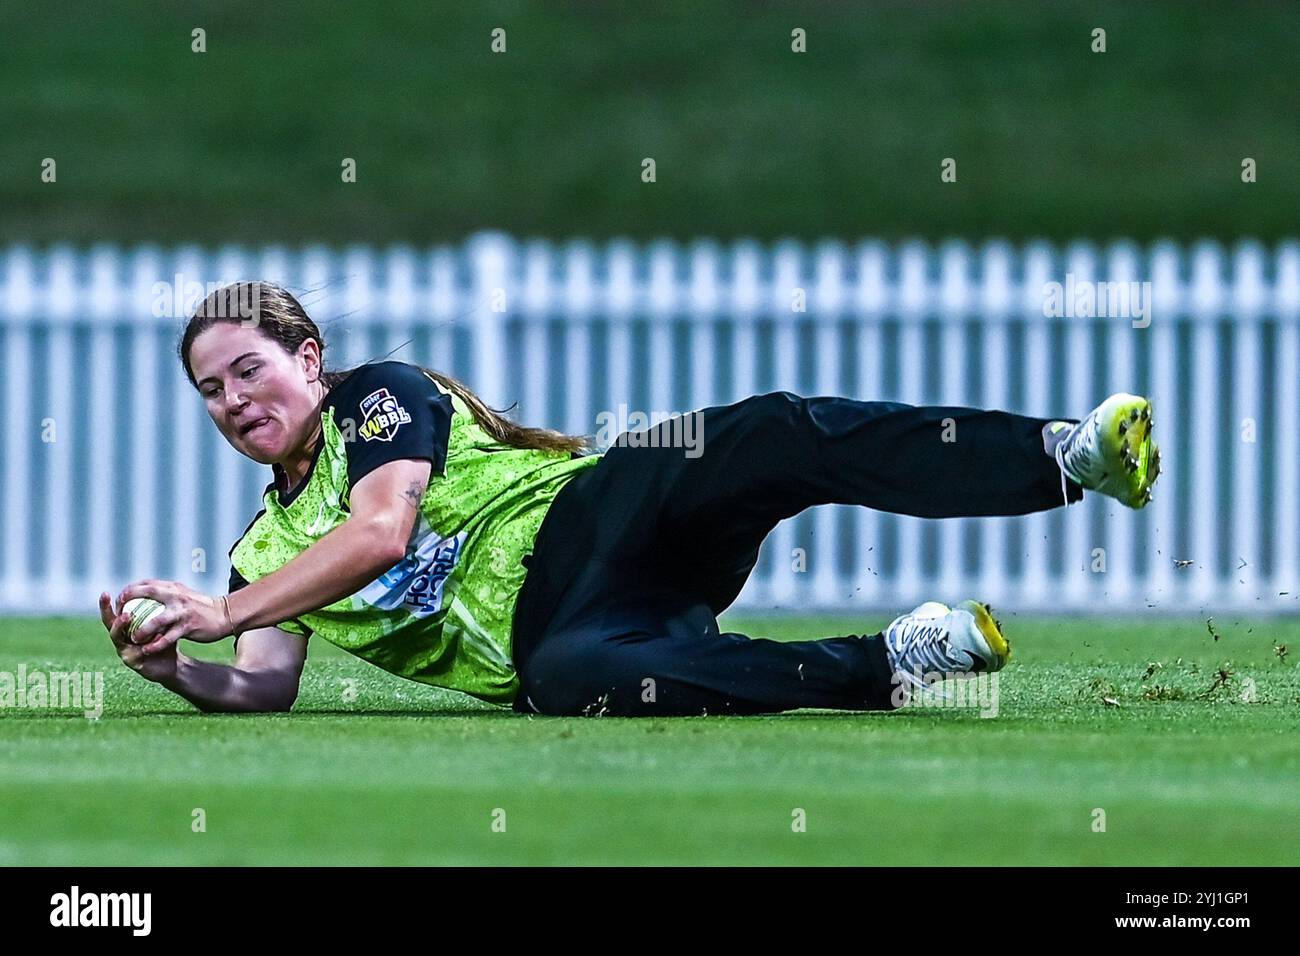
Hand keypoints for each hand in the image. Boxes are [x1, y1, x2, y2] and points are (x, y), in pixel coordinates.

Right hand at [99, 590, 178, 682]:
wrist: (172, 663)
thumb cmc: (165, 639)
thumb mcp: (161, 621)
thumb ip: (156, 608)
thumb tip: (157, 585)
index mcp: (125, 628)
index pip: (114, 612)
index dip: (108, 603)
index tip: (105, 592)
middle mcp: (120, 638)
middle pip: (109, 623)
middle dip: (105, 610)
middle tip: (106, 597)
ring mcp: (124, 651)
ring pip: (117, 637)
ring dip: (120, 625)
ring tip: (126, 615)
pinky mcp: (133, 662)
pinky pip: (136, 651)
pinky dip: (142, 642)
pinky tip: (151, 636)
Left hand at [113, 580, 234, 654]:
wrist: (225, 615)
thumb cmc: (202, 607)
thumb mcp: (183, 596)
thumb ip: (167, 595)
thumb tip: (147, 595)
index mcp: (173, 588)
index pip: (146, 584)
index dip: (130, 590)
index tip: (120, 599)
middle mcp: (176, 596)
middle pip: (147, 594)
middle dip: (129, 602)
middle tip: (120, 615)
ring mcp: (182, 612)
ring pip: (156, 621)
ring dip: (141, 630)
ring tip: (132, 638)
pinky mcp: (188, 626)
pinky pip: (168, 637)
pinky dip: (156, 644)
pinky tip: (148, 650)